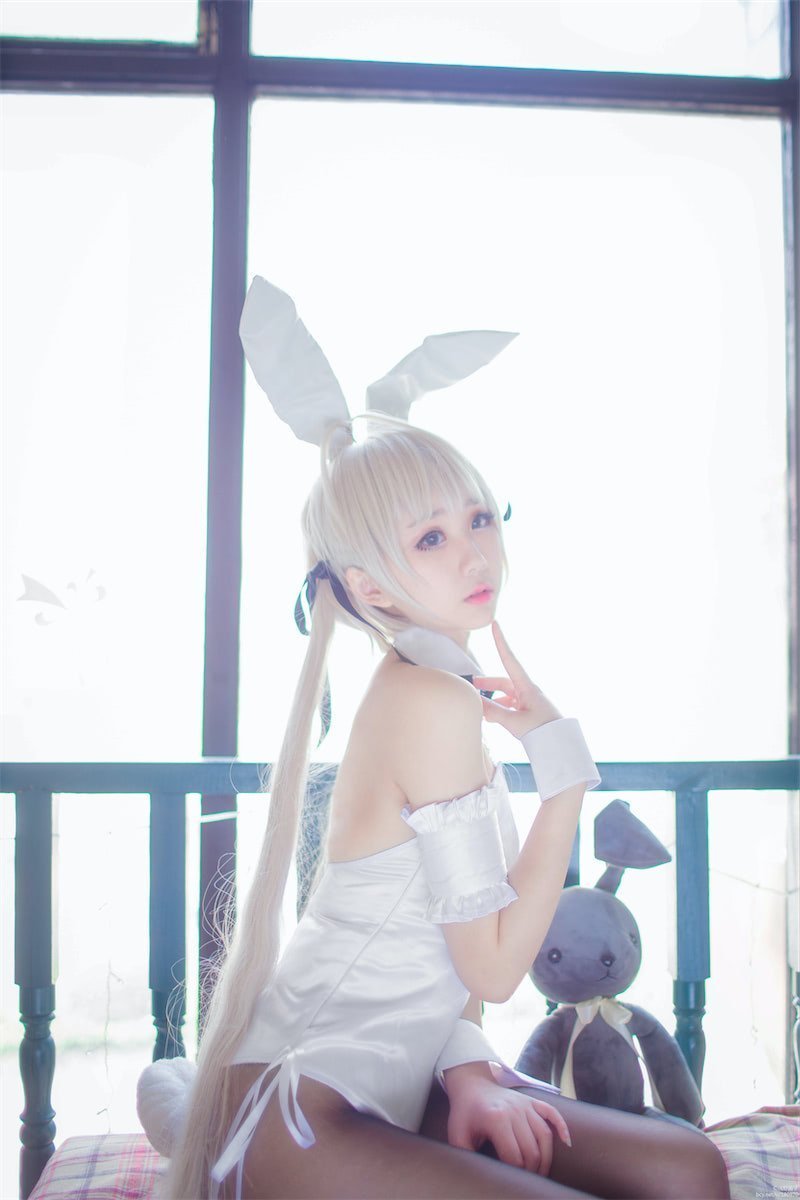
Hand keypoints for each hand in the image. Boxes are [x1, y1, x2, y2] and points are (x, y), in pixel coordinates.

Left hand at [446, 1067, 570, 1175]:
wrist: (471, 1085)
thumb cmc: (464, 1113)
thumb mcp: (457, 1135)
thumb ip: (466, 1156)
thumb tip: (476, 1174)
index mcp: (496, 1119)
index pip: (514, 1156)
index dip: (515, 1173)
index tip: (512, 1180)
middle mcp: (514, 1111)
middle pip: (532, 1149)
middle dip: (532, 1170)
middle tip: (527, 1180)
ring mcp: (524, 1104)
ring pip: (544, 1135)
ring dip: (546, 1158)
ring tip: (542, 1173)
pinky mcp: (531, 1101)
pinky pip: (552, 1113)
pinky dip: (562, 1127)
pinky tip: (567, 1142)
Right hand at [472, 622, 561, 738]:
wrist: (563, 747)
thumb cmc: (543, 732)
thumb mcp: (515, 723)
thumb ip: (494, 712)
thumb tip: (476, 703)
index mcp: (527, 687)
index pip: (509, 659)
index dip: (501, 641)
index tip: (495, 623)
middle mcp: (529, 691)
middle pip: (504, 680)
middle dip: (488, 682)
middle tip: (473, 685)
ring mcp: (530, 702)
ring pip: (507, 694)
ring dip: (494, 698)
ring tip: (481, 707)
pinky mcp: (531, 713)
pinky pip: (512, 705)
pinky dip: (501, 708)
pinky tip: (494, 717)